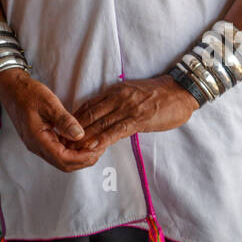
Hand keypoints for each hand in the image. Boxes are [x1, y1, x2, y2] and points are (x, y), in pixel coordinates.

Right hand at [0, 69, 105, 171]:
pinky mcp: (40, 140)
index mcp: (37, 139)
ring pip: (61, 159)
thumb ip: (65, 121)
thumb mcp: (49, 103)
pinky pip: (57, 151)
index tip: (97, 149)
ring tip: (94, 145)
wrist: (12, 89)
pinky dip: (71, 150)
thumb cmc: (28, 93)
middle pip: (63, 164)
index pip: (63, 158)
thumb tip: (80, 136)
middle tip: (100, 148)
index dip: (82, 157)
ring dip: (78, 156)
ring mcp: (37, 145)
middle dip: (83, 160)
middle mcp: (36, 146)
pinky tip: (81, 140)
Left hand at [74, 75, 198, 150]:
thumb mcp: (133, 94)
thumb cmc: (159, 95)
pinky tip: (92, 147)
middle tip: (61, 143)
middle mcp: (117, 98)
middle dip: (74, 130)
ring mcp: (127, 108)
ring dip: (84, 138)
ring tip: (70, 149)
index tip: (63, 130)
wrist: (181, 91)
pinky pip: (116, 131)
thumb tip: (104, 116)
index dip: (74, 119)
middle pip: (89, 114)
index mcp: (115, 91)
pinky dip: (102, 139)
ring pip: (100, 124)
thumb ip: (118, 103)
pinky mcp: (138, 119)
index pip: (89, 105)